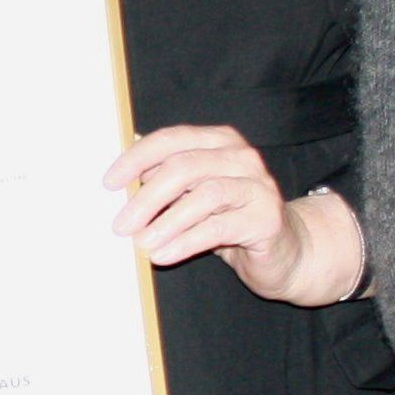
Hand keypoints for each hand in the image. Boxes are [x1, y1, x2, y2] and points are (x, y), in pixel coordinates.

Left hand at [105, 126, 351, 304]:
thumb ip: (166, 180)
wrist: (286, 252)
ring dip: (166, 222)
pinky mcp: (267, 218)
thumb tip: (120, 176)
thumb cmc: (230, 220)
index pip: (172, 139)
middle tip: (121, 224)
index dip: (136, 159)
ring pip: (204, 195)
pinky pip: (220, 227)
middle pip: (184, 167)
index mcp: (220, 142)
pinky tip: (163, 255)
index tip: (109, 183)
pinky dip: (186, 241)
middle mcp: (242, 157)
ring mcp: (259, 185)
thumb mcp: (194, 196)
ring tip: (141, 243)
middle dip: (146, 197)